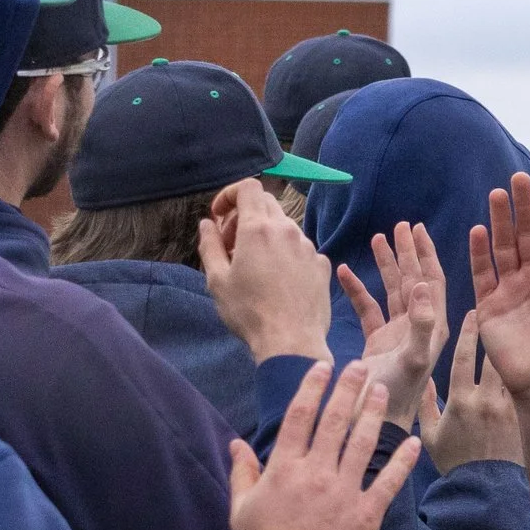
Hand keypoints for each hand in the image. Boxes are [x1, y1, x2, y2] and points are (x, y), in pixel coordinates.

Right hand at [202, 179, 331, 364]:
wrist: (291, 342)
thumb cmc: (249, 313)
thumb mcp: (217, 280)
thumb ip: (209, 245)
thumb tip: (207, 224)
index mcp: (258, 229)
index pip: (248, 187)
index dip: (230, 195)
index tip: (220, 216)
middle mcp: (287, 231)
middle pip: (266, 203)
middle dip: (245, 216)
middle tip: (232, 244)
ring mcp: (308, 247)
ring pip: (285, 226)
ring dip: (266, 236)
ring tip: (254, 266)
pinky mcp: (322, 265)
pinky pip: (300, 248)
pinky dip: (285, 253)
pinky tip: (278, 279)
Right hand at [226, 362, 418, 529]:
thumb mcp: (241, 510)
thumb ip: (242, 473)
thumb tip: (236, 442)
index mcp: (284, 469)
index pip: (300, 416)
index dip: (313, 388)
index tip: (324, 366)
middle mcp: (316, 474)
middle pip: (334, 421)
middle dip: (348, 389)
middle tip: (360, 365)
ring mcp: (344, 493)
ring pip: (362, 443)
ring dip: (373, 413)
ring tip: (382, 390)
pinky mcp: (366, 516)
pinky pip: (389, 482)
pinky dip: (403, 461)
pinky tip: (413, 442)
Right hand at [334, 222, 447, 413]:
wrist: (376, 421)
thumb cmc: (398, 394)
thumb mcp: (413, 358)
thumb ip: (420, 323)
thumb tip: (422, 284)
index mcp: (433, 327)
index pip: (433, 282)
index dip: (426, 254)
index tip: (418, 229)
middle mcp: (419, 327)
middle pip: (415, 280)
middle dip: (408, 252)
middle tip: (400, 226)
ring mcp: (398, 333)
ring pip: (392, 290)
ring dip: (386, 265)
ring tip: (378, 237)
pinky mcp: (378, 341)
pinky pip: (369, 308)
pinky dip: (357, 289)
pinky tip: (344, 270)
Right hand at [420, 310, 522, 469]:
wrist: (485, 489)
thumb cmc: (455, 462)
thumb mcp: (431, 435)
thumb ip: (426, 405)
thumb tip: (422, 379)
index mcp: (460, 402)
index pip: (464, 358)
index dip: (468, 333)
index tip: (472, 314)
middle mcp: (485, 401)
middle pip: (493, 358)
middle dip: (495, 335)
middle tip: (501, 314)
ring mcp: (508, 409)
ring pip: (512, 372)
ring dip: (513, 353)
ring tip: (520, 332)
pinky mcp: (522, 418)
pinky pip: (525, 391)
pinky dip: (527, 376)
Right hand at [469, 172, 529, 395]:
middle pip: (528, 234)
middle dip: (524, 206)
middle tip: (518, 178)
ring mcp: (510, 290)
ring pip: (504, 247)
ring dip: (500, 220)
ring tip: (497, 194)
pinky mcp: (489, 305)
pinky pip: (482, 273)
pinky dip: (479, 253)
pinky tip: (479, 230)